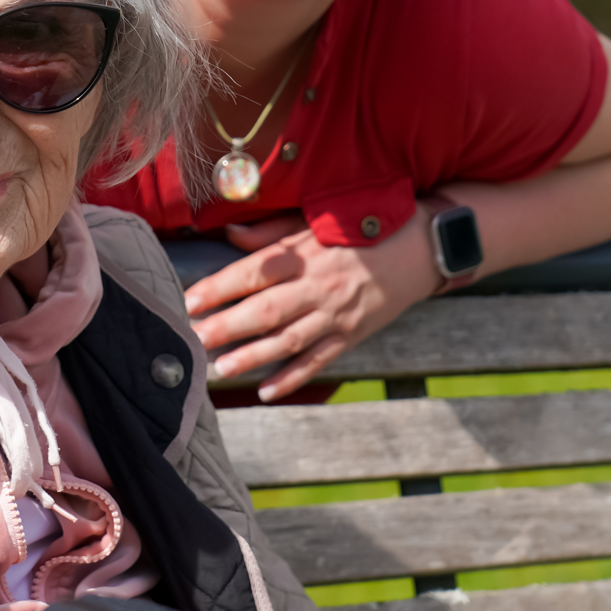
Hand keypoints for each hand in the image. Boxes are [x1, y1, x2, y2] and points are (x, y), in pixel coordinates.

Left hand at [183, 209, 441, 400]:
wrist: (420, 247)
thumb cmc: (362, 227)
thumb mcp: (316, 219)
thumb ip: (272, 232)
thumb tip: (230, 233)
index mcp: (307, 253)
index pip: (255, 272)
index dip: (220, 286)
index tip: (190, 300)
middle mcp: (320, 285)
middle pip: (267, 310)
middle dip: (228, 326)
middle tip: (196, 338)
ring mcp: (337, 314)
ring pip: (289, 340)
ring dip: (253, 357)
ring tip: (221, 369)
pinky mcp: (352, 334)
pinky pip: (319, 360)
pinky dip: (293, 377)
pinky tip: (267, 391)